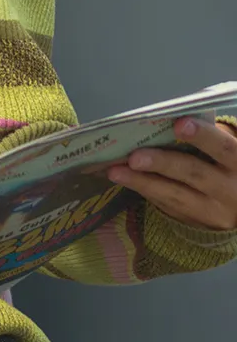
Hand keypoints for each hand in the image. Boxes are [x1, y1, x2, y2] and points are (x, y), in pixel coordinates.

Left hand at [107, 117, 236, 231]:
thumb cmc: (225, 165)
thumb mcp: (225, 153)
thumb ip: (206, 138)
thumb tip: (165, 117)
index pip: (224, 149)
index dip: (204, 136)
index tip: (179, 124)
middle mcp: (230, 190)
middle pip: (195, 174)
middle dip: (162, 163)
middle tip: (134, 157)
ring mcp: (213, 211)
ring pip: (175, 195)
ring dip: (142, 181)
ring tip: (115, 171)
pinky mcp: (195, 223)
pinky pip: (167, 206)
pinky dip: (144, 191)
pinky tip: (124, 179)